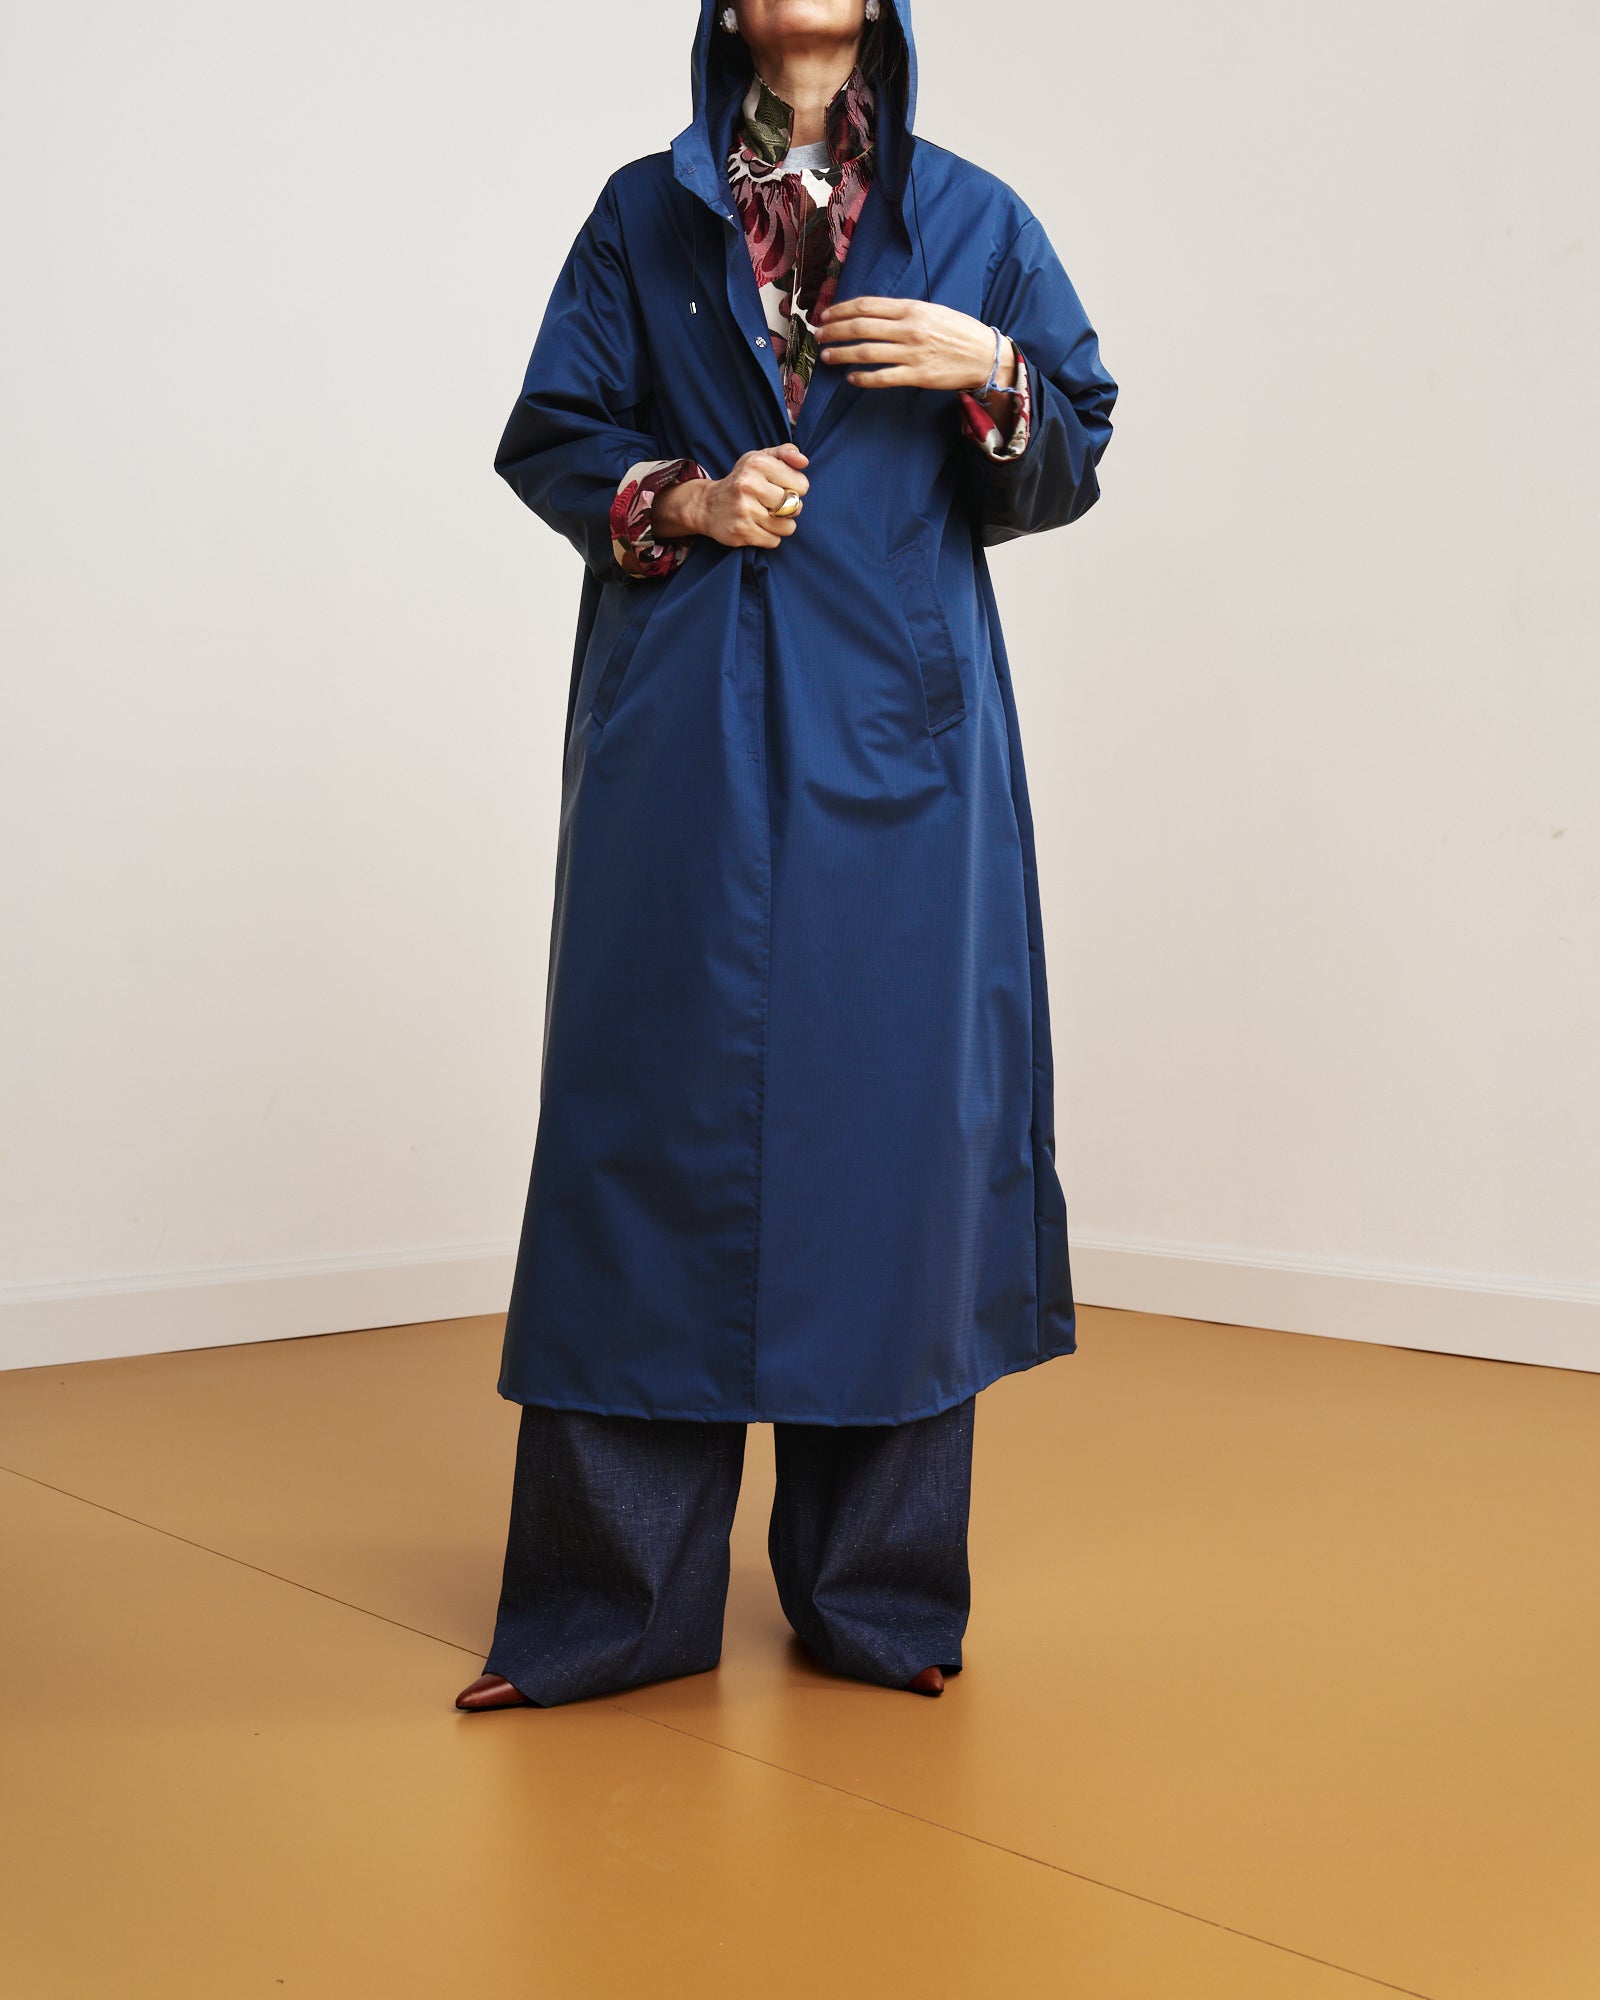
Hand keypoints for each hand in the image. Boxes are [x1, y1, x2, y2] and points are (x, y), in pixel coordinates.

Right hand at [653, 444, 809, 549]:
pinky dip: (770, 537)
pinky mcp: (741, 531)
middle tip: (775, 504)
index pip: (802, 484)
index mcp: (757, 463)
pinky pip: (774, 541)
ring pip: (787, 527)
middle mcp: (749, 485)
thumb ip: (786, 452)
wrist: (707, 504)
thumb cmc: (742, 480)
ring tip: (767, 516)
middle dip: (791, 508)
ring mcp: (744, 510)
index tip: (782, 487)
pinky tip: (758, 527)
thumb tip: (804, 461)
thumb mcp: (760, 458)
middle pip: (795, 506)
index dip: (797, 488)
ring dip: (782, 525)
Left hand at [814, 297, 1013, 395]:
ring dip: (841, 354)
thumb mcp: (930, 311)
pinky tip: (851, 378)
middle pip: (860, 327)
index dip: (841, 310)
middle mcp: (909, 328)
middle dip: (834, 331)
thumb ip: (902, 312)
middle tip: (818, 336)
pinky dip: (862, 378)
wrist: (984, 355)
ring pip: (866, 352)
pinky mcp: (917, 376)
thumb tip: (871, 315)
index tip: (826, 315)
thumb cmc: (957, 332)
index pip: (866, 306)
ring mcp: (912, 353)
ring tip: (826, 356)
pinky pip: (882, 377)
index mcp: (911, 308)